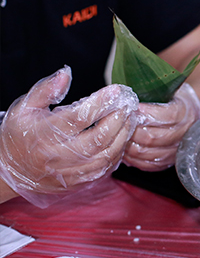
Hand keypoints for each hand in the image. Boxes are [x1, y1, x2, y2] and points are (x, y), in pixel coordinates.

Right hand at [0, 67, 138, 206]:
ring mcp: (67, 173)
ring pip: (105, 157)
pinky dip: (117, 153)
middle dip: (118, 120)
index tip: (116, 90)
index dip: (100, 103)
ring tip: (129, 120)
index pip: (78, 118)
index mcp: (41, 135)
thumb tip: (67, 73)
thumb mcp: (24, 108)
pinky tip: (122, 139)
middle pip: (97, 139)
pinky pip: (104, 170)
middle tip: (128, 106)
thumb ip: (46, 90)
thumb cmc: (18, 133)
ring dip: (122, 137)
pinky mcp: (76, 183)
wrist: (8, 170)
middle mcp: (55, 157)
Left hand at [123, 83, 199, 170]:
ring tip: (118, 135)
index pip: (166, 115)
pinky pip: (147, 164)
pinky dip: (132, 158)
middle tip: (119, 123)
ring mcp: (176, 150)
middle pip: (153, 136)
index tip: (133, 106)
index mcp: (185, 112)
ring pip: (147, 152)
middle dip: (132, 130)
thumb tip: (126, 92)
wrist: (185, 113)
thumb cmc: (170, 99)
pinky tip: (124, 148)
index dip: (147, 112)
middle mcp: (183, 133)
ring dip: (129, 145)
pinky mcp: (167, 161)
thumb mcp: (167, 88)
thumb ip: (151, 90)